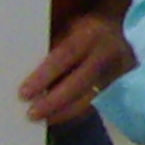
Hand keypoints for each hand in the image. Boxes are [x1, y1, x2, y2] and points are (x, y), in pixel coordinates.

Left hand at [20, 12, 134, 125]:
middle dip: (54, 100)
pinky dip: (76, 112)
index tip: (24, 93)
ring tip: (43, 119)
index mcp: (91, 33)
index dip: (45, 75)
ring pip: (91, 97)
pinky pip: (96, 103)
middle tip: (32, 114)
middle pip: (80, 81)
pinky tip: (58, 117)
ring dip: (65, 111)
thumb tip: (24, 68)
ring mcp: (118, 71)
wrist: (117, 29)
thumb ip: (52, 43)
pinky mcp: (120, 85)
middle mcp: (108, 53)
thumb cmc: (82, 25)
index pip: (66, 55)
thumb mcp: (67, 25)